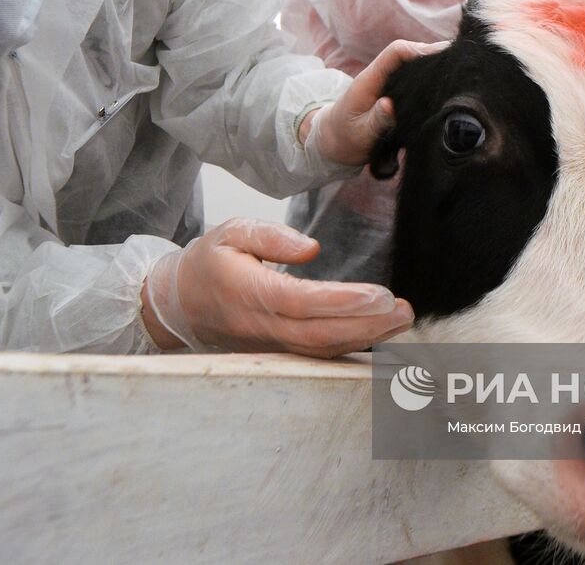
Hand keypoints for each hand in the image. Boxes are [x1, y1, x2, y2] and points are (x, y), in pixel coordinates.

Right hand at [140, 219, 413, 357]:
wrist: (181, 302)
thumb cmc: (210, 262)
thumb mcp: (232, 232)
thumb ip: (271, 236)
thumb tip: (311, 247)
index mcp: (247, 292)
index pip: (299, 302)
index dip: (340, 302)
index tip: (379, 295)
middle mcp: (260, 324)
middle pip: (318, 333)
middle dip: (365, 325)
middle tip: (403, 310)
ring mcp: (270, 344)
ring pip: (321, 348)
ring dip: (366, 338)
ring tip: (401, 320)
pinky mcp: (280, 350)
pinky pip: (318, 353)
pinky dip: (351, 346)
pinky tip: (379, 333)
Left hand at [300, 39, 448, 166]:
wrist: (332, 145)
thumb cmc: (343, 139)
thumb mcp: (358, 135)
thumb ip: (375, 122)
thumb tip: (389, 105)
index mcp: (369, 81)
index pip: (395, 53)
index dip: (418, 50)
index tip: (443, 55)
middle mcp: (381, 79)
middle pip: (410, 56)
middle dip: (434, 57)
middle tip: (462, 65)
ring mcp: (388, 87)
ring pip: (413, 69)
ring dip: (433, 70)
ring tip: (460, 75)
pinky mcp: (394, 98)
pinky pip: (413, 84)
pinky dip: (429, 84)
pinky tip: (448, 91)